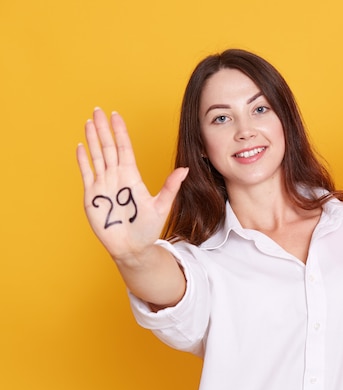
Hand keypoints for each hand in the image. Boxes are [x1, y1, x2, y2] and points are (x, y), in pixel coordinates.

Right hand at [76, 108, 187, 263]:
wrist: (132, 248)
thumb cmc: (147, 229)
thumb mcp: (161, 206)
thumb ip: (170, 187)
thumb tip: (185, 170)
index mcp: (132, 177)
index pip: (124, 148)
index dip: (120, 132)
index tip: (116, 116)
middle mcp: (117, 177)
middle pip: (109, 147)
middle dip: (103, 129)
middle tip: (98, 110)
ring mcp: (103, 185)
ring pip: (97, 156)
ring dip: (92, 139)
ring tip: (89, 122)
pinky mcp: (92, 196)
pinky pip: (87, 174)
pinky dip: (83, 160)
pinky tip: (80, 146)